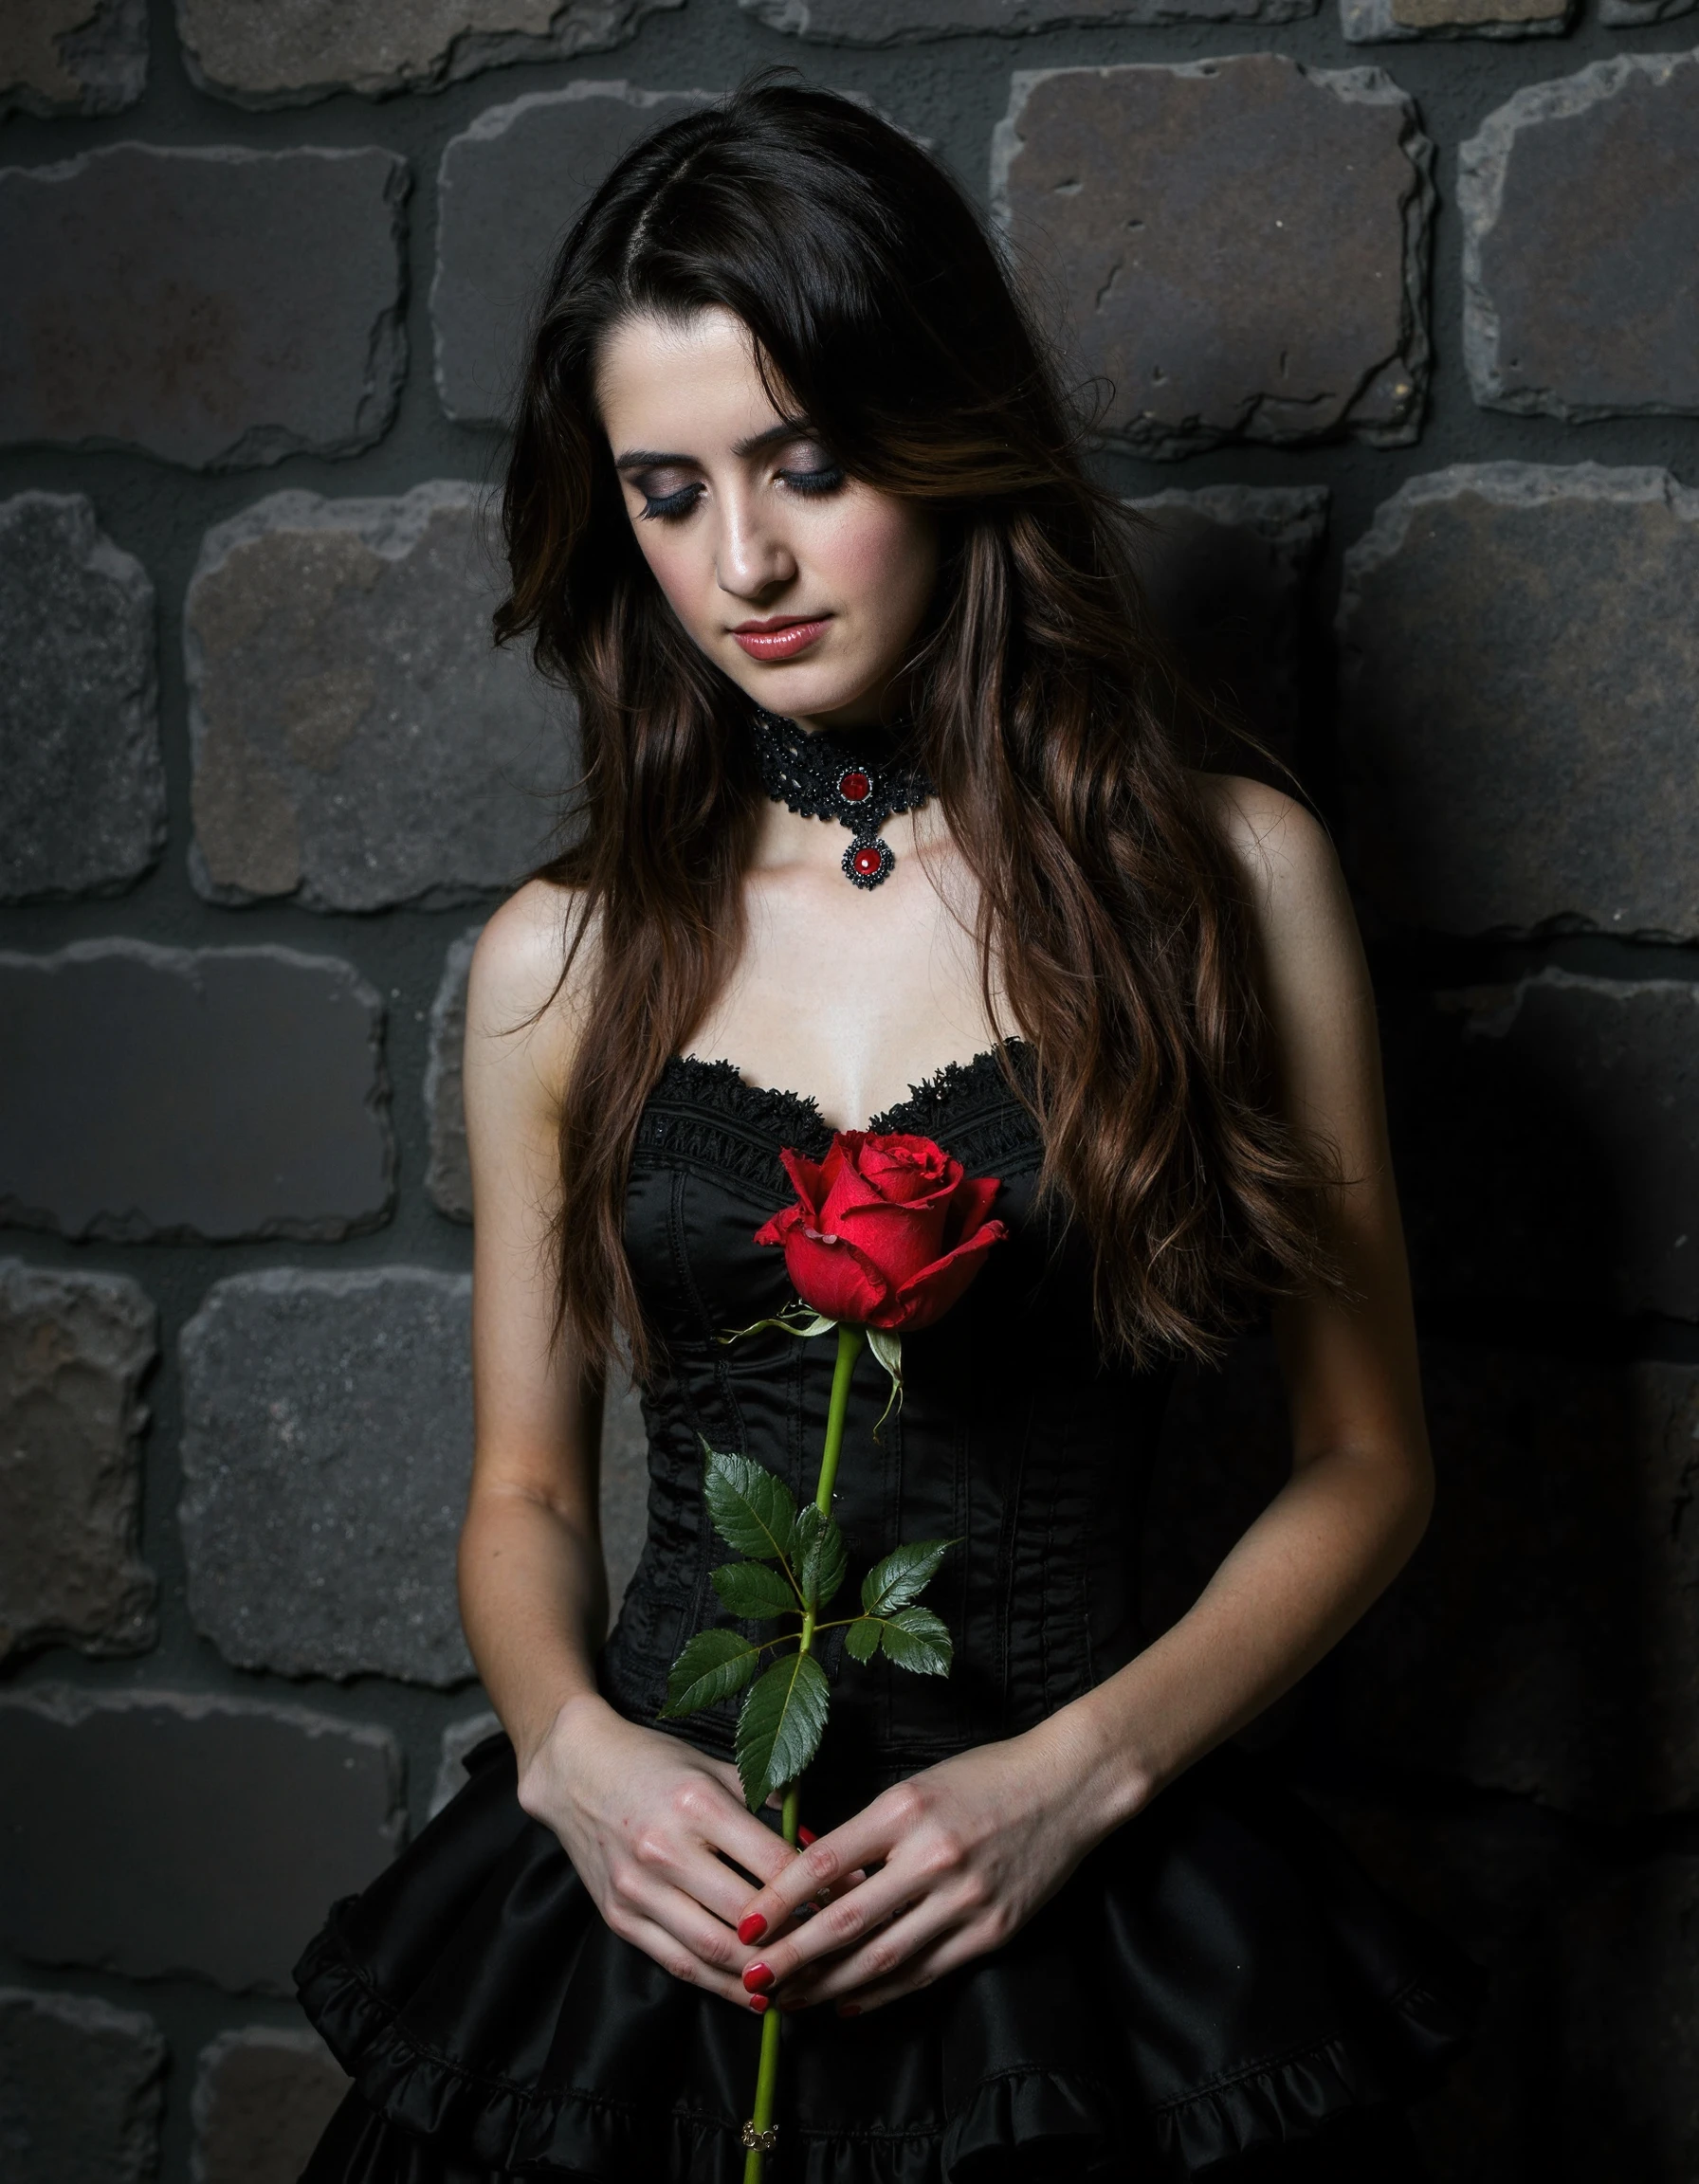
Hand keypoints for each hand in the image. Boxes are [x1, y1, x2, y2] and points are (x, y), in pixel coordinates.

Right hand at [516, 1693, 804, 2007]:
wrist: (577, 1770)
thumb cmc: (656, 1763)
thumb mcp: (716, 1767)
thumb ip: (767, 1805)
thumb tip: (820, 1847)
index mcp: (697, 1804)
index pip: (772, 1863)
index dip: (819, 1890)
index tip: (851, 1902)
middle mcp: (665, 1849)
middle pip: (747, 1915)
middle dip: (797, 1940)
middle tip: (834, 1951)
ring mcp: (637, 1888)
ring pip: (712, 1949)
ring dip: (762, 1975)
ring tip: (802, 1984)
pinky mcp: (619, 1917)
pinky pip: (677, 1963)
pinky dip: (720, 1984)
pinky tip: (753, 1993)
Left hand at [730, 1726, 1101, 2015]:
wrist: (1068, 1785)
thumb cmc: (984, 1777)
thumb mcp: (916, 1787)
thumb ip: (867, 1833)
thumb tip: (809, 1876)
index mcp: (904, 1810)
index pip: (823, 1864)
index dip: (778, 1901)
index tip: (744, 1926)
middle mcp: (932, 1856)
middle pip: (845, 1921)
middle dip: (792, 1958)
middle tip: (752, 1981)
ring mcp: (966, 1899)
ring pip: (883, 1958)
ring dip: (829, 1986)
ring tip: (791, 2000)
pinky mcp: (993, 1931)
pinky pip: (926, 1972)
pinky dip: (883, 1992)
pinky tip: (849, 2003)